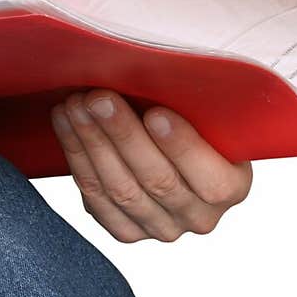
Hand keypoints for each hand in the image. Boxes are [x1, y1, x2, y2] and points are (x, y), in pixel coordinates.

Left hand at [50, 89, 252, 241]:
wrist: (169, 149)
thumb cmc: (190, 118)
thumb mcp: (205, 111)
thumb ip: (190, 101)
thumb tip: (153, 67)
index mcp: (231, 187)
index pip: (210, 179)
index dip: (182, 147)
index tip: (156, 113)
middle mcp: (199, 217)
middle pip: (157, 180)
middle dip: (123, 134)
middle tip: (99, 97)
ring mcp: (161, 228)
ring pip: (120, 189)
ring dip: (92, 142)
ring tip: (75, 103)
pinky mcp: (125, 230)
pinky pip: (95, 198)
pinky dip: (76, 156)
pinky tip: (64, 122)